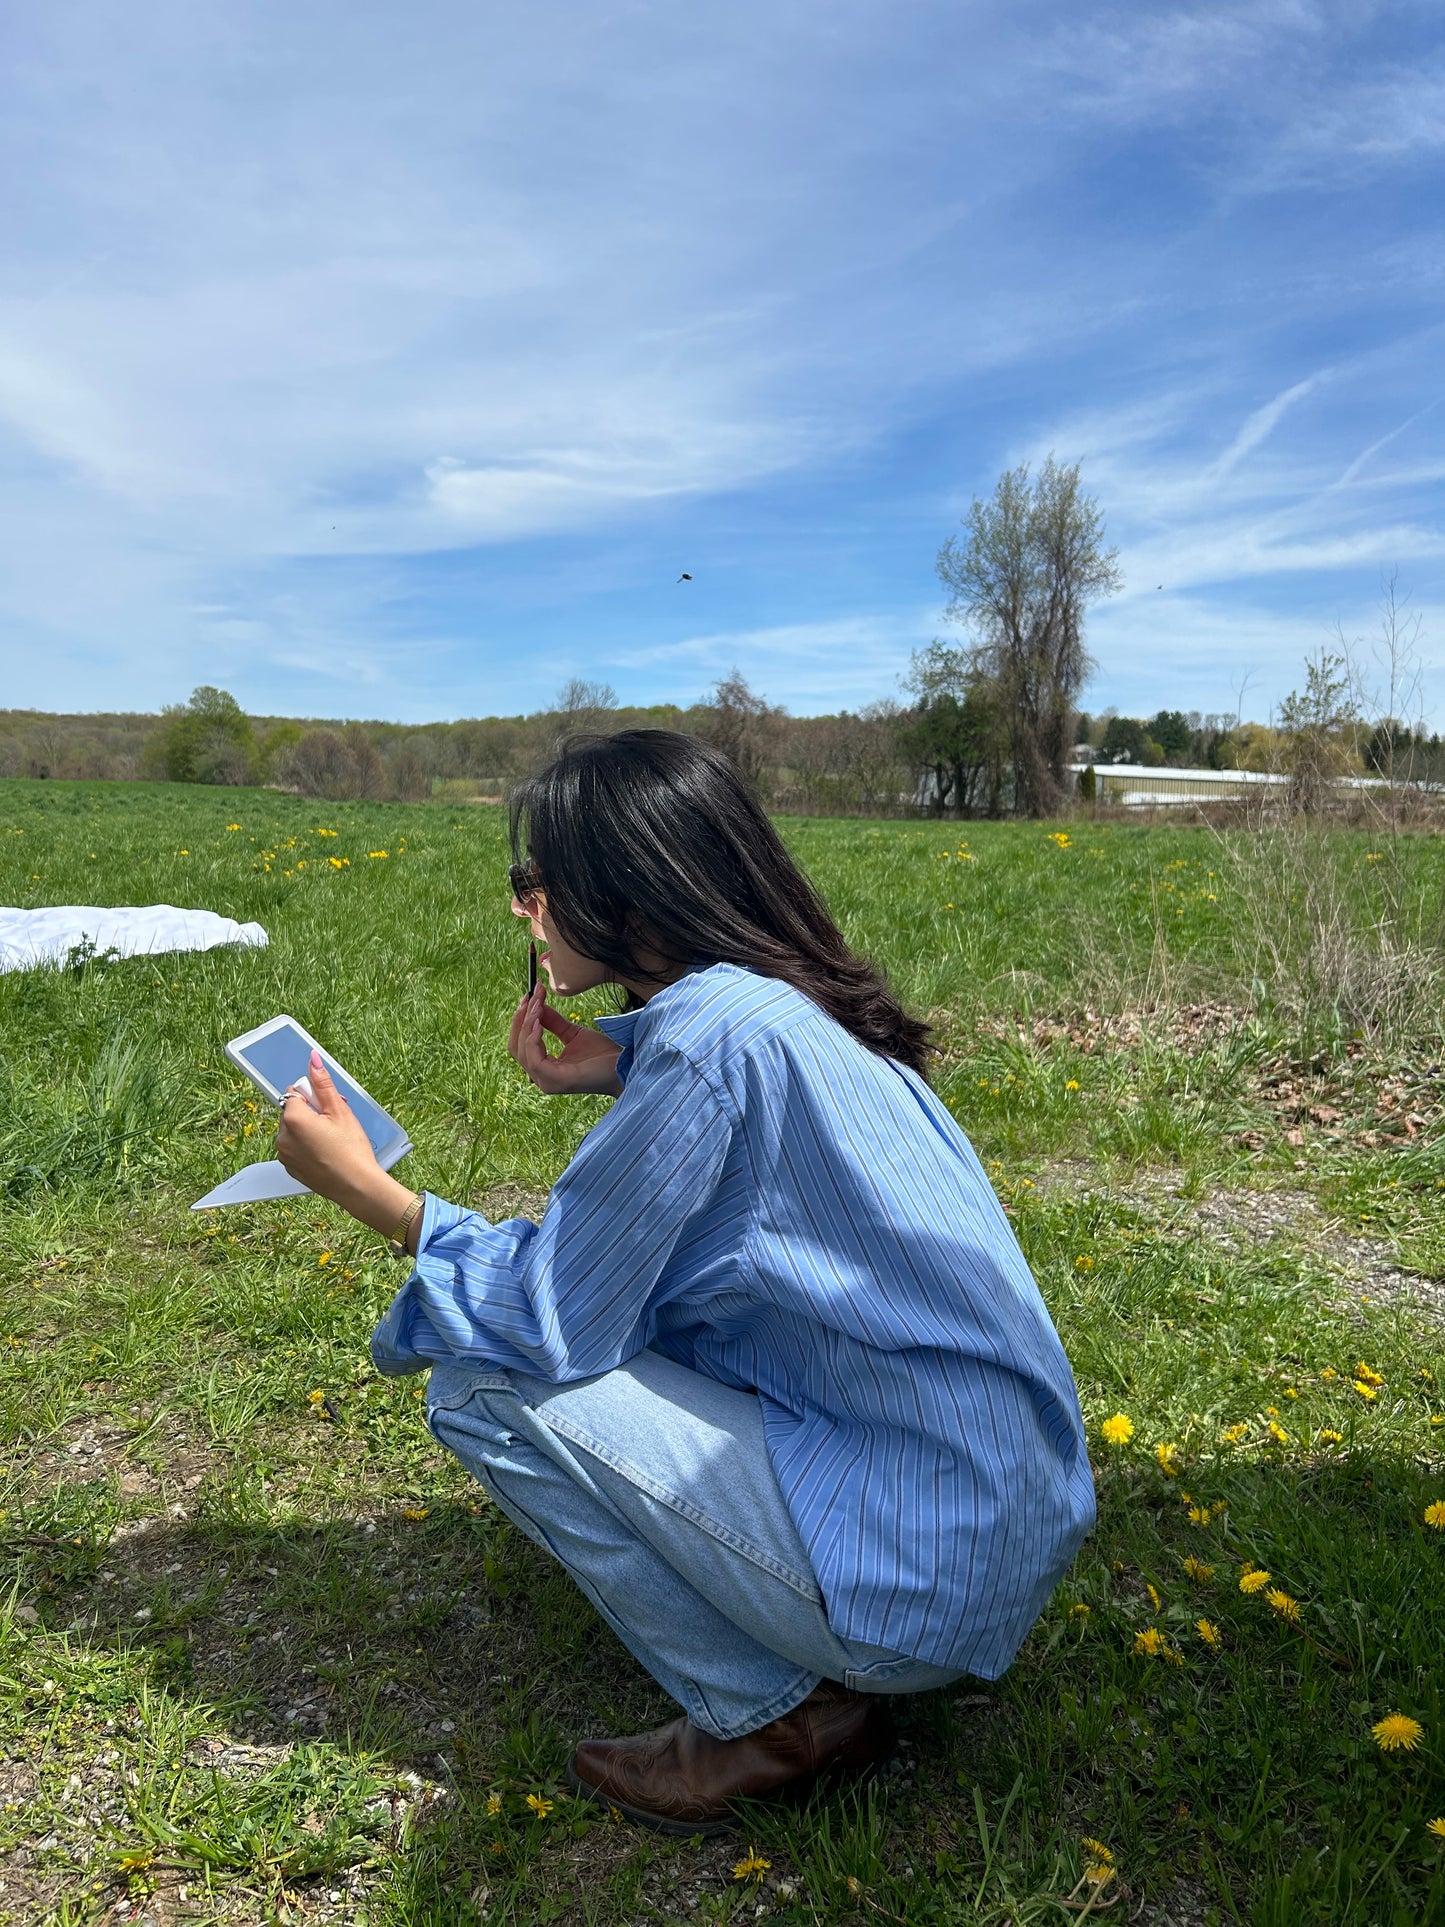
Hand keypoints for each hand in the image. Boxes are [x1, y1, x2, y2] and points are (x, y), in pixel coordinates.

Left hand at [275, 1051, 404, 1224]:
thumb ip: (323, 1084)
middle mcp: (282, 1136)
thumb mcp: (340, 1111)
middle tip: (335, 1123)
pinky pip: (294, 1147)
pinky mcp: (289, 1168)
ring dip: (308, 1129)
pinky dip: (306, 1146)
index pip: (294, 1092)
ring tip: (332, 1140)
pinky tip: (326, 1152)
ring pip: (293, 1130)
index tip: (329, 1107)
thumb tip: (312, 1059)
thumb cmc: (351, 1149)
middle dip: (310, 1113)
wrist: (356, 1186)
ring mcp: (284, 1154)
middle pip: (292, 1111)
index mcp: (293, 1119)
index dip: (313, 1097)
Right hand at [508, 982, 623, 1095]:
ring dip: (527, 1024)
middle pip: (516, 1046)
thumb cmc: (603, 1055)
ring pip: (521, 1050)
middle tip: (532, 995)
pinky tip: (539, 1023)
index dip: (521, 1019)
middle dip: (521, 1018)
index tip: (529, 995)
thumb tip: (536, 1004)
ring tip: (538, 1005)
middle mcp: (541, 1077)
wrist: (624, 1067)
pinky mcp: (554, 1081)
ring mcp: (546, 1081)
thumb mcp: (573, 1033)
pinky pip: (533, 1059)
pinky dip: (532, 1039)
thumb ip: (553, 1022)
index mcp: (544, 1068)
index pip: (520, 1044)